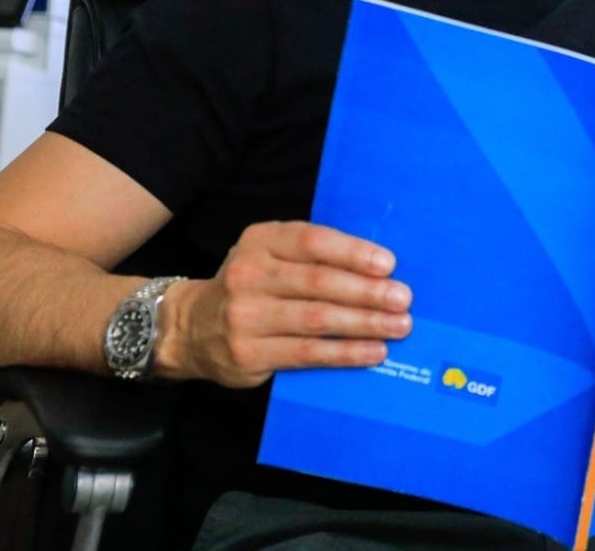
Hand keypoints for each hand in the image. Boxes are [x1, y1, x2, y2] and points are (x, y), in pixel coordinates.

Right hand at [156, 221, 411, 387]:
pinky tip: (373, 352)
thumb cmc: (253, 285)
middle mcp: (249, 274)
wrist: (191, 326)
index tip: (388, 264)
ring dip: (364, 324)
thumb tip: (380, 268)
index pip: (312, 241)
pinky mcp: (248, 353)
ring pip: (316, 319)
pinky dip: (345, 353)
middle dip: (367, 292)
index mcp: (261, 240)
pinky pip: (307, 353)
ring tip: (398, 326)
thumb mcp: (271, 255)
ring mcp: (245, 316)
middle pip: (319, 282)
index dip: (352, 253)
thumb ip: (313, 255)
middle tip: (403, 299)